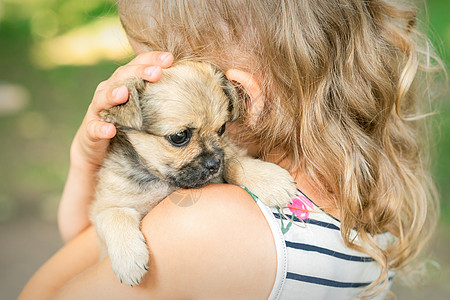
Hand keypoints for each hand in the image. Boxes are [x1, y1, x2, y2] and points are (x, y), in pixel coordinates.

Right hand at [70, 52, 173, 171]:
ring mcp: (98, 110)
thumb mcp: (144, 107)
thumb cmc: (127, 123)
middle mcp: (109, 92)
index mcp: (124, 82)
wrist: (99, 149)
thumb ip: (158, 95)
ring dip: (113, 94)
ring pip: (103, 98)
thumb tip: (190, 87)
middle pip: (122, 77)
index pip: (137, 65)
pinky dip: (100, 128)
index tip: (170, 58)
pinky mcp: (91, 131)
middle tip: (156, 72)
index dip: (152, 59)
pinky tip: (110, 129)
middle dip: (138, 73)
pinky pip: (94, 129)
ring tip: (124, 93)